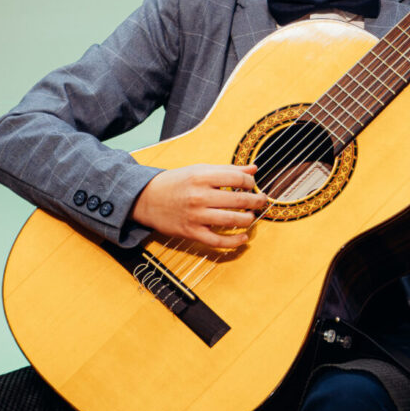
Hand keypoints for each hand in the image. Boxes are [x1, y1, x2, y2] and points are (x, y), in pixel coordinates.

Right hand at [132, 164, 269, 248]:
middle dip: (256, 201)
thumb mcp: (200, 170)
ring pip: (231, 220)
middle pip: (239, 200)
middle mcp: (199, 196)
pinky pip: (217, 241)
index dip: (251, 182)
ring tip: (251, 216)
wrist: (147, 198)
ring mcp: (195, 215)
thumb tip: (254, 169)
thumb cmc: (177, 182)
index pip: (238, 179)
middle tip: (262, 201)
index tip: (253, 185)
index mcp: (202, 176)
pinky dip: (234, 241)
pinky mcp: (191, 232)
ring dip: (248, 219)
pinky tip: (243, 238)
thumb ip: (228, 170)